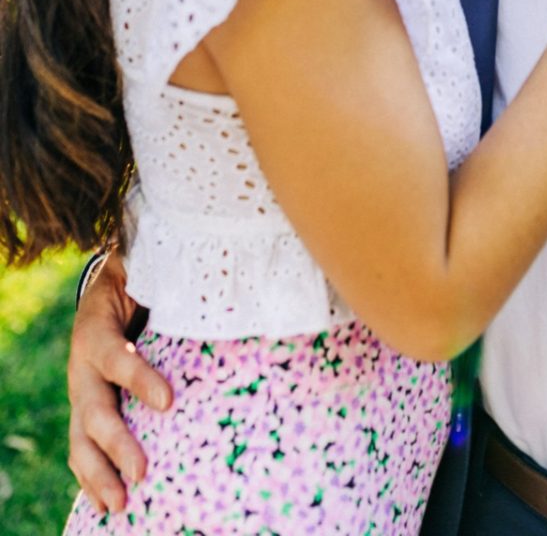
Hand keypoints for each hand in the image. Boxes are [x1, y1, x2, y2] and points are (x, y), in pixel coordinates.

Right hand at [67, 253, 168, 515]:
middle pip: (95, 409)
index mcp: (97, 328)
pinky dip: (94, 476)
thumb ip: (181, 278)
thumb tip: (237, 273)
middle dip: (117, 444)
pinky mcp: (89, 406)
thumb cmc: (143, 277)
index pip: (113, 356)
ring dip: (100, 473)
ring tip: (120, 503)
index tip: (168, 402)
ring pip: (83, 438)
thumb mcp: (152, 270)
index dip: (137, 378)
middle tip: (143, 472)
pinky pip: (84, 447)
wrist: (111, 281)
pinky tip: (108, 503)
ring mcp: (82, 390)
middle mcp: (83, 365)